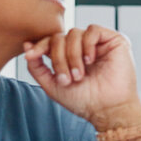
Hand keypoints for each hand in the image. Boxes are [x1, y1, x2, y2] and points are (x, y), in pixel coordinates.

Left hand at [23, 25, 140, 129]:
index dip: (39, 46)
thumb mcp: (52, 84)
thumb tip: (26, 45)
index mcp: (69, 56)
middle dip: (58, 58)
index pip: (50, 41)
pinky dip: (87, 45)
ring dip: (72, 55)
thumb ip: (37, 67)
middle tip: (66, 78)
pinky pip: (93, 30)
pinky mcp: (114, 40)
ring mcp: (98, 43)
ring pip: (74, 33)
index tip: (31, 55)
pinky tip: (90, 60)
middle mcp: (83, 47)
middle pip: (60, 37)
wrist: (107, 109)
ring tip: (79, 75)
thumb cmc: (83, 100)